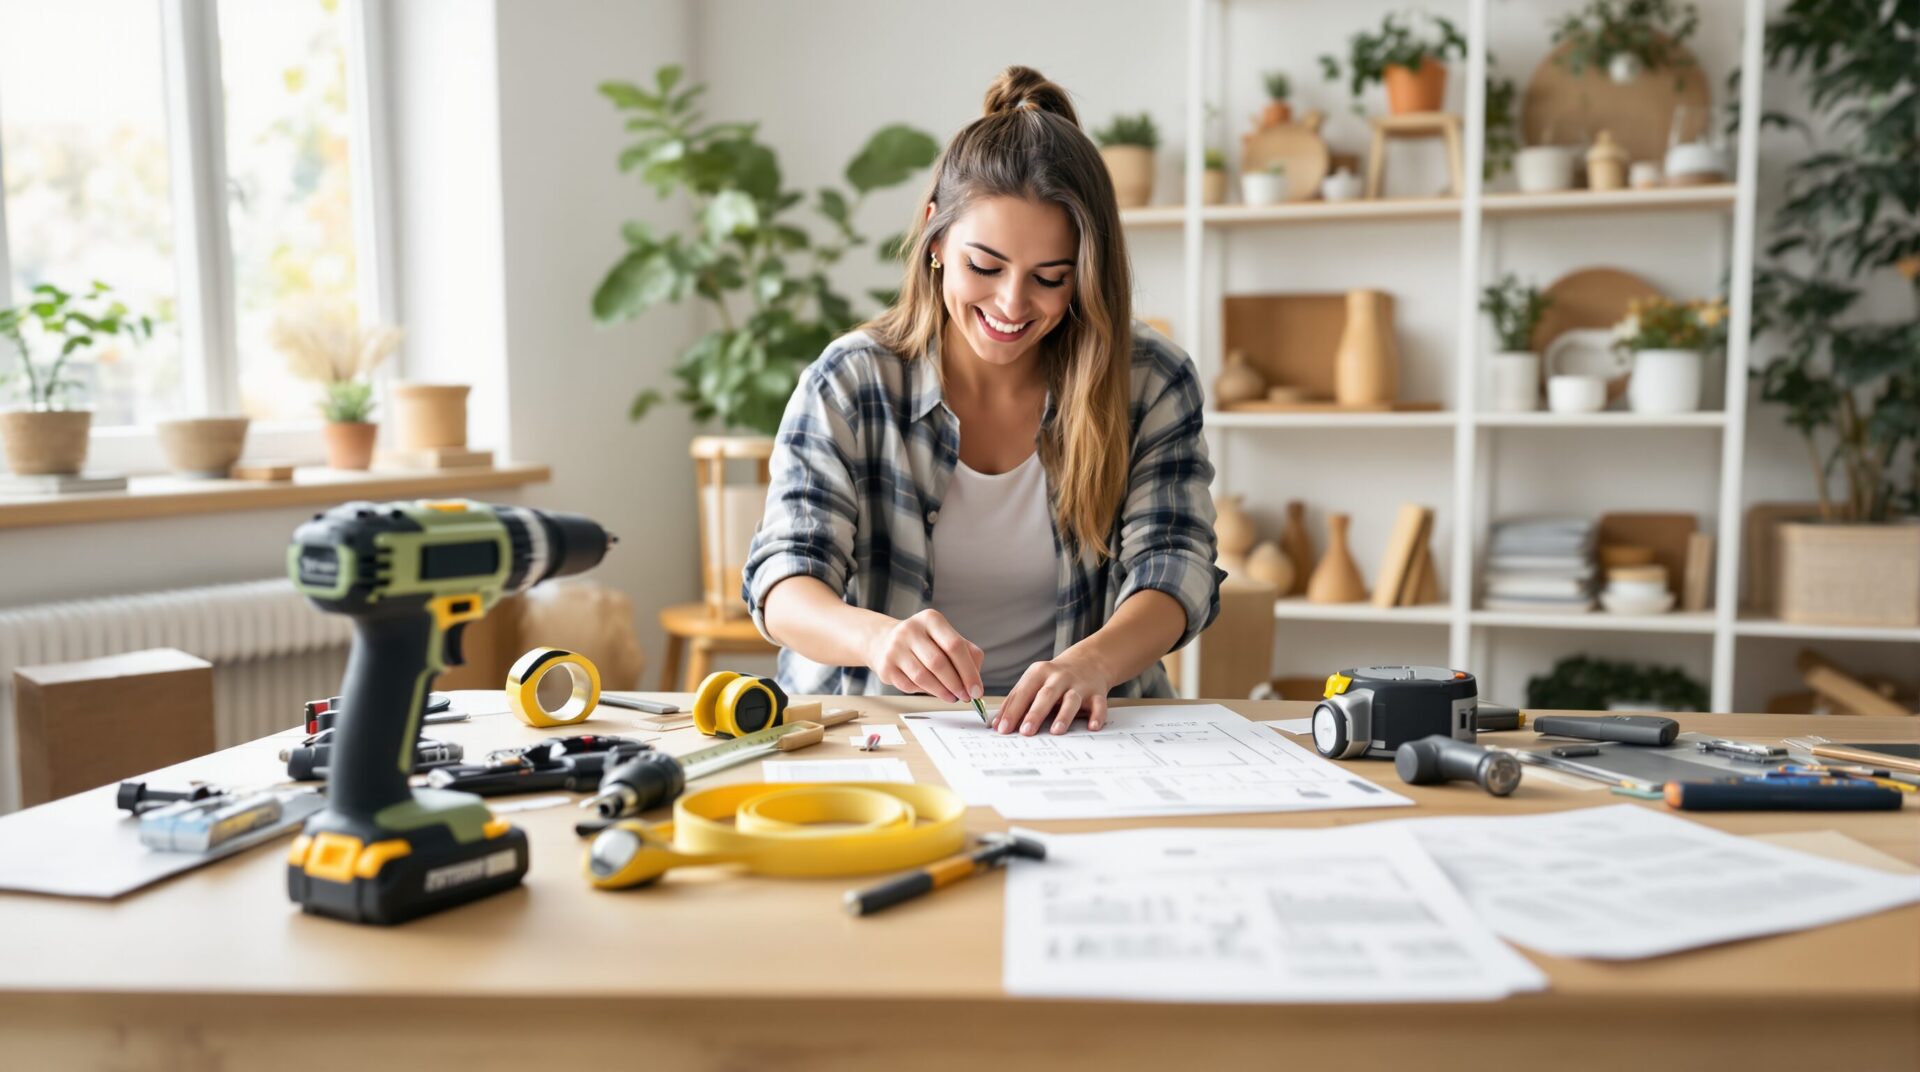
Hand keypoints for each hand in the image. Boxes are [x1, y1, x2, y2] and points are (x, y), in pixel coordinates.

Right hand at [863, 609, 983, 703]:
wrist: (885, 642)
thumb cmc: (925, 642)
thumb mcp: (946, 638)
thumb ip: (967, 654)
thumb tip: (974, 681)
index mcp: (931, 619)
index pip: (955, 645)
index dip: (968, 671)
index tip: (976, 690)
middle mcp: (910, 630)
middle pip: (938, 662)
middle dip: (956, 684)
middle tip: (965, 697)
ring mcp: (895, 648)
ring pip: (923, 677)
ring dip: (941, 692)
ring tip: (952, 697)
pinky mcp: (885, 667)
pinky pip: (910, 686)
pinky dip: (924, 692)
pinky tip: (932, 690)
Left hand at [995, 651, 1112, 734]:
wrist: (1089, 661)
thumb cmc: (1054, 678)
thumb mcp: (1034, 682)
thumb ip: (1016, 702)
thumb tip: (996, 724)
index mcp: (1039, 673)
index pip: (1023, 692)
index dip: (1012, 711)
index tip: (1003, 729)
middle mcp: (1059, 677)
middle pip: (1046, 695)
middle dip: (1035, 713)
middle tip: (1025, 732)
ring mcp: (1079, 685)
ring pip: (1071, 700)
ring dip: (1064, 715)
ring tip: (1056, 731)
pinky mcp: (1097, 693)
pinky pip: (1099, 704)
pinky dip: (1097, 716)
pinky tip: (1092, 727)